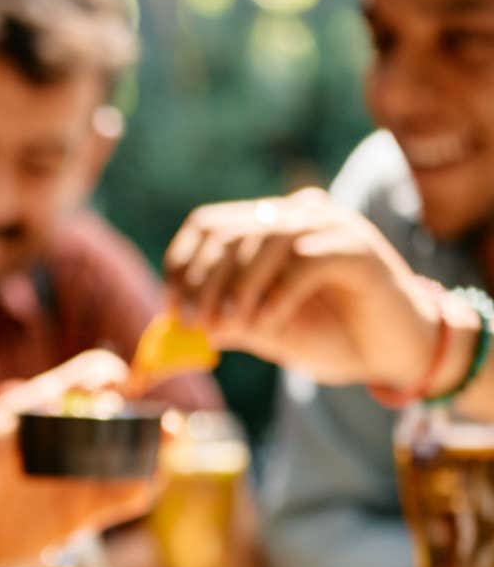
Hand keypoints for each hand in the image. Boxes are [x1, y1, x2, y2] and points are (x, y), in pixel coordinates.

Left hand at [0, 351, 161, 566]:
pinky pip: (130, 493)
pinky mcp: (89, 510)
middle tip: (139, 423)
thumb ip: (2, 425)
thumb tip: (43, 409)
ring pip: (137, 451)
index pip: (92, 374)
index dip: (106, 376)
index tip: (104, 390)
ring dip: (156, 443)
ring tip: (166, 440)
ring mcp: (85, 472)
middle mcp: (75, 434)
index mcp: (47, 405)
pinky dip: (145, 483)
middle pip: (125, 412)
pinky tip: (145, 479)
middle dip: (137, 413)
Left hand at [163, 188, 446, 388]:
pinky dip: (279, 296)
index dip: (182, 264)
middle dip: (203, 282)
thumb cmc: (330, 336)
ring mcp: (332, 226)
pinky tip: (270, 324)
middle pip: (230, 232)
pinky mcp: (359, 248)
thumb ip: (225, 320)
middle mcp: (300, 214)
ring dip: (239, 290)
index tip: (172, 307)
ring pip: (266, 241)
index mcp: (272, 224)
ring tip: (233, 328)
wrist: (395, 352)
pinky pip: (305, 261)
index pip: (209, 225)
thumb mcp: (265, 329)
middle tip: (197, 324)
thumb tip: (177, 322)